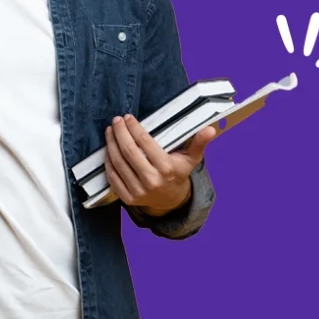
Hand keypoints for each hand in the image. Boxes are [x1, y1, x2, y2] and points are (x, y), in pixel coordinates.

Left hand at [103, 113, 219, 215]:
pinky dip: (108, 161)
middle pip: (129, 151)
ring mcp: (138, 191)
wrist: (170, 200)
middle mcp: (152, 180)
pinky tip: (109, 149)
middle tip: (116, 120)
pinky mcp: (128, 198)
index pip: (145, 143)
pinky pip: (113, 176)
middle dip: (120, 133)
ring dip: (111, 144)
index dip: (134, 128)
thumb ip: (199, 142)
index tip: (128, 117)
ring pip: (118, 163)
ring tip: (110, 130)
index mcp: (166, 168)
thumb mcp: (191, 158)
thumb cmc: (178, 172)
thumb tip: (211, 129)